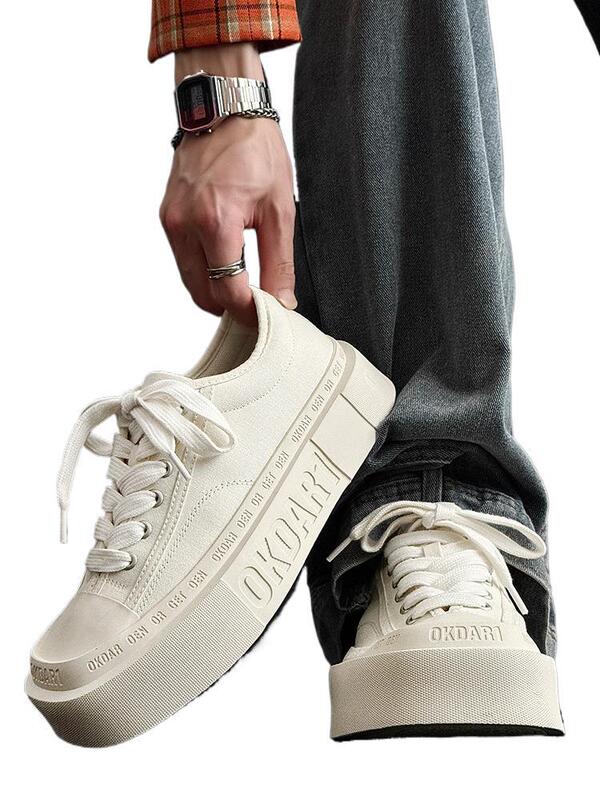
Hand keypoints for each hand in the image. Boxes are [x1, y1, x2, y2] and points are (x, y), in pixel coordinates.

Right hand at [160, 46, 296, 327]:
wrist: (224, 109)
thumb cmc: (255, 149)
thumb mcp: (280, 209)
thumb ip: (279, 262)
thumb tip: (281, 302)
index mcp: (216, 221)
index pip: (228, 291)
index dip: (249, 311)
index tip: (268, 314)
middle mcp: (185, 224)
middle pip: (203, 295)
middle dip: (231, 307)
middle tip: (258, 305)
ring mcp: (171, 221)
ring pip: (191, 282)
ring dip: (216, 292)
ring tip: (245, 286)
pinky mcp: (167, 217)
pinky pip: (184, 261)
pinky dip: (204, 271)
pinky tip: (226, 264)